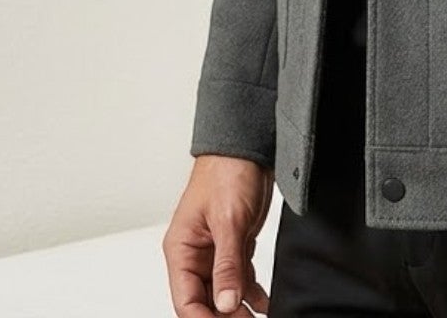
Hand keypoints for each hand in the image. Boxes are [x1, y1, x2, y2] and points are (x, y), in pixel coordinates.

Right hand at [163, 153, 273, 315]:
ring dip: (239, 309)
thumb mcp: (228, 221)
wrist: (247, 146)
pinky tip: (265, 304)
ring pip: (223, 293)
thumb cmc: (227, 172)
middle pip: (205, 302)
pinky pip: (240, 278)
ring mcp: (215, 251)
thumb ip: (227, 265)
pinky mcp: (235, 245)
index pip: (186, 301)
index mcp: (181, 249)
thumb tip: (226, 304)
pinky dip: (252, 293)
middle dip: (225, 317)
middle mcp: (195, 255)